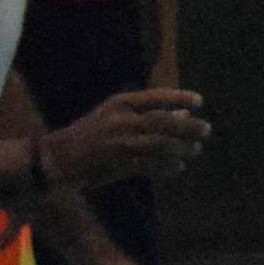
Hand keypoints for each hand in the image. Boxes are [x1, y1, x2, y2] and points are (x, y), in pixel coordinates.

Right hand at [42, 88, 208, 189]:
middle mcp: (120, 120)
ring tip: (194, 150)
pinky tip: (177, 167)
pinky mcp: (114, 163)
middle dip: (188, 126)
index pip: (156, 97)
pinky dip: (166, 166)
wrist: (56, 157)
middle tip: (206, 130)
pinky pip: (147, 165)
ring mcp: (117, 142)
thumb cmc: (92, 133)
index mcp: (121, 103)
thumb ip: (148, 114)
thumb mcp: (117, 115)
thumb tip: (184, 114)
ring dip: (181, 148)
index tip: (200, 101)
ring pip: (158, 144)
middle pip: (162, 121)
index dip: (180, 97)